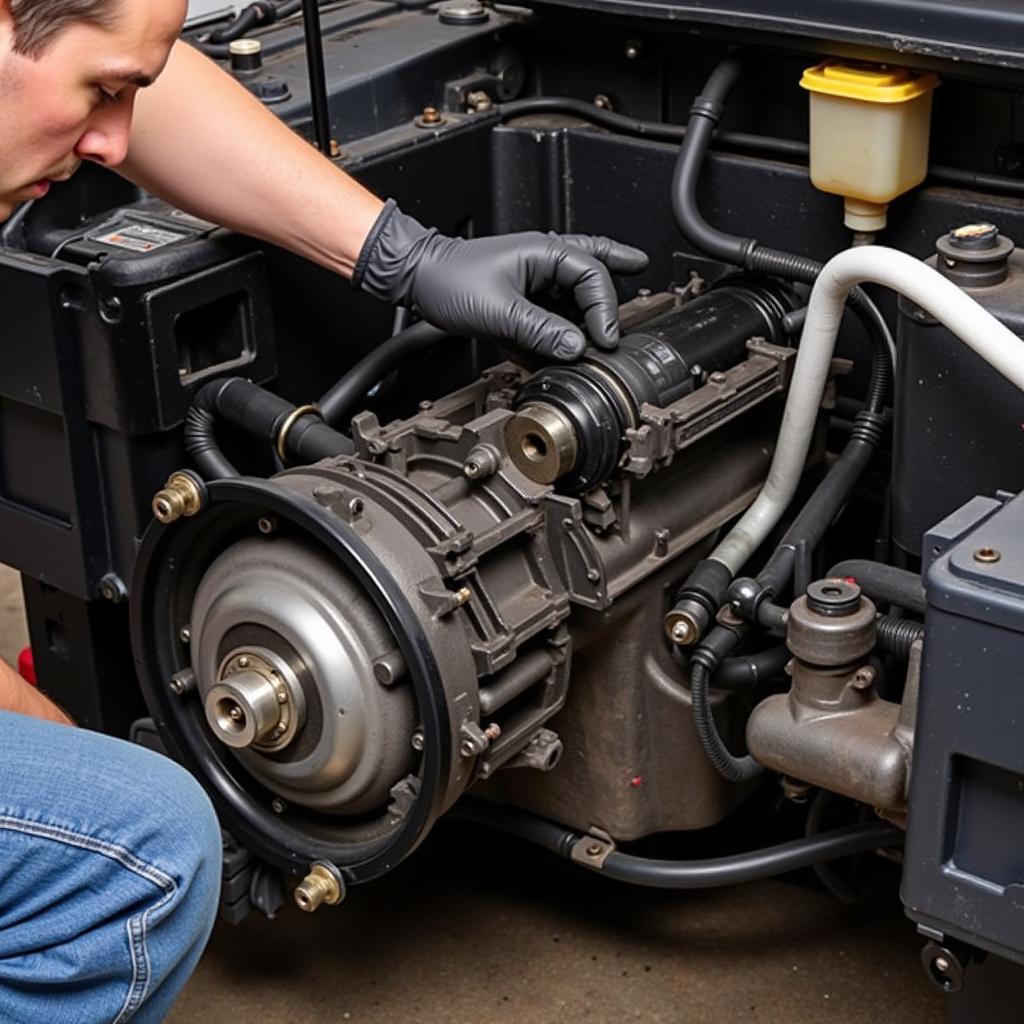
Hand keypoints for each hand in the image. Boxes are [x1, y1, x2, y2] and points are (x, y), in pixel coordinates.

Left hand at [353, 201, 648, 359]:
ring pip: (576, 297)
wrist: (419, 281)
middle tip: (624, 327)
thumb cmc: (450, 280)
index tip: (605, 339)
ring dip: (589, 318)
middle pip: (595, 276)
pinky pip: (555, 314)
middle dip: (611, 301)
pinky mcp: (525, 301)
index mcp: (544, 252)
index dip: (605, 309)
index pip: (593, 276)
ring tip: (607, 335)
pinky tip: (574, 344)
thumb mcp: (498, 310)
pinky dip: (565, 329)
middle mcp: (544, 262)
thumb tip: (576, 347)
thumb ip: (540, 330)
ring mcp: (535, 281)